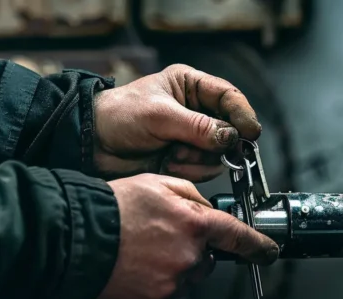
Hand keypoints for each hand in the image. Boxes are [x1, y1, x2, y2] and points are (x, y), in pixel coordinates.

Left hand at [92, 64, 261, 181]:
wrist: (93, 144)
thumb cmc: (120, 116)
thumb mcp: (159, 116)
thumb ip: (197, 127)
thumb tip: (231, 136)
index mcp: (190, 86)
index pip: (229, 97)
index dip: (242, 115)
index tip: (250, 133)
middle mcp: (195, 110)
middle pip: (229, 130)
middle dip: (216, 143)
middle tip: (204, 149)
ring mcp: (190, 136)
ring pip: (218, 154)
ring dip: (197, 158)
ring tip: (172, 154)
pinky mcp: (183, 158)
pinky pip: (202, 168)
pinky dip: (188, 169)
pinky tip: (168, 162)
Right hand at [98, 174, 278, 298]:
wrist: (80, 238)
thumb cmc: (116, 206)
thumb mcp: (159, 183)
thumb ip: (192, 195)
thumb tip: (207, 210)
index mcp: (196, 224)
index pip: (239, 237)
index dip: (258, 246)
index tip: (269, 252)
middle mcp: (190, 256)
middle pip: (208, 257)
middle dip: (194, 247)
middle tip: (163, 235)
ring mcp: (174, 281)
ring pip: (188, 274)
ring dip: (176, 264)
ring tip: (145, 248)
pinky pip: (167, 290)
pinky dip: (157, 279)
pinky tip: (137, 264)